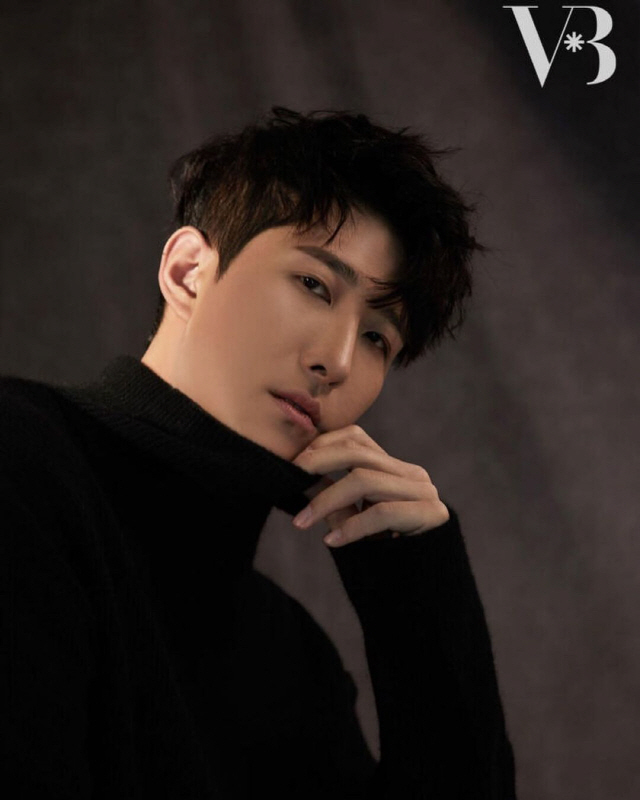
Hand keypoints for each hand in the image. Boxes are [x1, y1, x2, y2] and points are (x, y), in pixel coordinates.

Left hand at [291, 424, 449, 547]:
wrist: (425, 593)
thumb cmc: (385, 558)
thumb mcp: (352, 522)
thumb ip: (334, 499)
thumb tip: (299, 477)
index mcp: (395, 470)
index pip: (356, 438)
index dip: (323, 445)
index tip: (293, 464)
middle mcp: (412, 475)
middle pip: (358, 452)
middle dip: (318, 462)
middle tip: (291, 477)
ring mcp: (424, 492)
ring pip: (366, 479)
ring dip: (327, 499)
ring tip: (303, 521)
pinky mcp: (431, 515)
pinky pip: (384, 512)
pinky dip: (353, 526)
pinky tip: (333, 541)